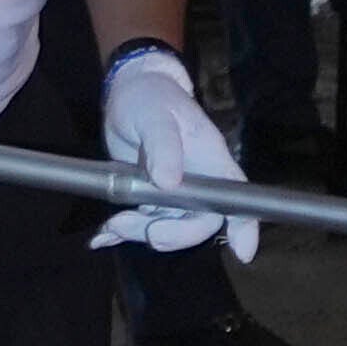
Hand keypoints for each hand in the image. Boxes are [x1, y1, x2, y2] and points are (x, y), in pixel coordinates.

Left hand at [93, 39, 259, 259]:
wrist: (130, 93)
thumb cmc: (151, 98)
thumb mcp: (156, 115)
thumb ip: (164, 146)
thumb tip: (169, 182)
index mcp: (212, 164)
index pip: (237, 199)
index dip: (244, 226)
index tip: (241, 252)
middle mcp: (198, 184)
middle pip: (199, 223)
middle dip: (174, 234)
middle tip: (147, 231)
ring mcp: (173, 194)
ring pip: (166, 227)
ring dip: (139, 232)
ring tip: (113, 225)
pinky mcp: (148, 197)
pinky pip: (140, 222)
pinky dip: (120, 233)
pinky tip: (103, 237)